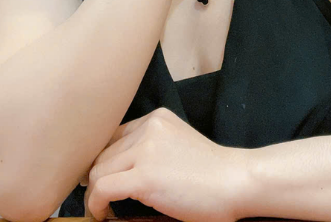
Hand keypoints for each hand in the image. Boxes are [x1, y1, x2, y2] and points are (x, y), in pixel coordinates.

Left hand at [82, 107, 249, 221]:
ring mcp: (146, 150)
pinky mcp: (145, 176)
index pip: (113, 137)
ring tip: (103, 210)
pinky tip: (102, 215)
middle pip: (102, 154)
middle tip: (100, 200)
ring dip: (95, 194)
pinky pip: (102, 189)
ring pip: (98, 172)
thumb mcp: (177, 145)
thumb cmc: (211, 173)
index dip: (103, 161)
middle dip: (96, 179)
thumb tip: (114, 168)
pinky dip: (96, 206)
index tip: (100, 181)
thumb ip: (150, 147)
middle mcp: (149, 127)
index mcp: (157, 119)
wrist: (235, 182)